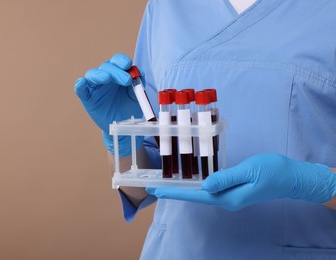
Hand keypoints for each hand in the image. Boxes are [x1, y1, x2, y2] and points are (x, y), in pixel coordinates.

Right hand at [74, 53, 143, 156]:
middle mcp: (105, 77)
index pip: (117, 61)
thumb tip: (140, 72)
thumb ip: (139, 83)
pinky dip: (80, 85)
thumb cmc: (129, 107)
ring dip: (99, 75)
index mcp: (117, 73)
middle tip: (127, 80)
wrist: (124, 124)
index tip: (128, 64)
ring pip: (92, 75)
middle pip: (106, 67)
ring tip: (107, 78)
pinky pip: (80, 90)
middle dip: (116, 72)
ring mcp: (95, 87)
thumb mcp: (137, 95)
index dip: (121, 60)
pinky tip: (82, 82)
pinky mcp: (87, 98)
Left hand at [147, 153, 335, 210]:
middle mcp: (226, 200)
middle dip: (174, 191)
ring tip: (166, 183)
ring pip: (201, 192)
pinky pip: (210, 188)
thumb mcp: (249, 171)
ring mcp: (229, 196)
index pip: (195, 195)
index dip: (174, 192)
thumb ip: (226, 178)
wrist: (292, 178)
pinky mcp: (233, 190)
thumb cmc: (273, 172)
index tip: (156, 190)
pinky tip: (189, 180)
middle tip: (153, 185)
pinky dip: (196, 185)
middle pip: (195, 196)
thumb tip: (205, 186)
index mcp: (228, 197)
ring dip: (183, 188)